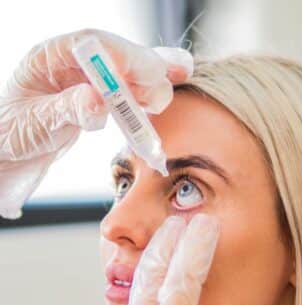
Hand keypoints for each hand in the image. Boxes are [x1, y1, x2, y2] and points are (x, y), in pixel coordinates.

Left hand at [0, 28, 192, 218]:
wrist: (13, 151)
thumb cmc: (13, 134)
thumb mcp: (35, 124)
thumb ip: (68, 109)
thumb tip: (99, 99)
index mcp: (49, 57)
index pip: (93, 45)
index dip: (126, 57)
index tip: (150, 75)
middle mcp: (74, 63)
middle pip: (118, 56)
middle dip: (146, 69)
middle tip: (165, 90)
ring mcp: (90, 80)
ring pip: (130, 71)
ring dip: (153, 80)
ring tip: (175, 84)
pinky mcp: (101, 97)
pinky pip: (130, 91)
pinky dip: (150, 93)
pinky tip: (170, 87)